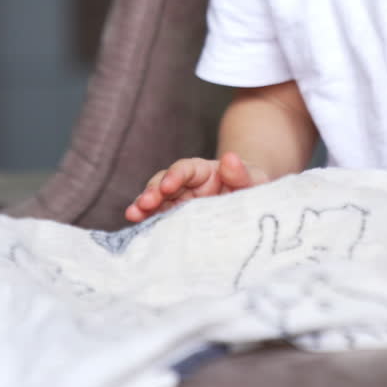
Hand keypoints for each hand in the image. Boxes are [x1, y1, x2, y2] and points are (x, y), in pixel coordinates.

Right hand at [124, 151, 269, 221]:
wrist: (250, 209)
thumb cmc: (251, 190)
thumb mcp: (254, 180)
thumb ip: (242, 173)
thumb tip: (230, 158)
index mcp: (204, 172)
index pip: (186, 169)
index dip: (175, 175)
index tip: (168, 185)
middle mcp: (187, 185)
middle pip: (164, 183)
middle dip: (153, 191)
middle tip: (144, 203)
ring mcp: (179, 203)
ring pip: (156, 201)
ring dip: (143, 206)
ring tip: (132, 215)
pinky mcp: (176, 220)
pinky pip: (159, 219)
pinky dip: (148, 222)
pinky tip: (137, 228)